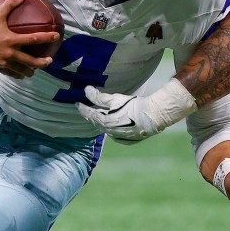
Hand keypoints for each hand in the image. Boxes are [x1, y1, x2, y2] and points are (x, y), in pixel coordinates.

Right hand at [0, 0, 58, 78]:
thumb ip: (9, 5)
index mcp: (11, 40)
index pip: (34, 39)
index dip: (47, 37)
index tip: (56, 36)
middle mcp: (10, 53)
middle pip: (31, 61)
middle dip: (42, 62)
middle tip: (50, 60)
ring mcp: (4, 62)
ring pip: (22, 70)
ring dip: (31, 70)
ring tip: (36, 68)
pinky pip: (12, 74)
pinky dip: (19, 74)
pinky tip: (22, 73)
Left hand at [77, 80, 196, 143]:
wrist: (152, 117)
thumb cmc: (132, 106)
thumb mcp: (114, 99)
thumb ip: (99, 96)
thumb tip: (86, 90)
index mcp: (104, 121)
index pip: (89, 114)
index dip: (82, 108)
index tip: (77, 103)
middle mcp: (109, 132)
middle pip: (97, 123)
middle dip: (92, 116)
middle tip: (88, 110)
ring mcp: (119, 137)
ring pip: (107, 130)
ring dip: (103, 123)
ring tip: (101, 117)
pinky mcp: (128, 140)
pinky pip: (117, 135)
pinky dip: (114, 129)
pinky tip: (116, 125)